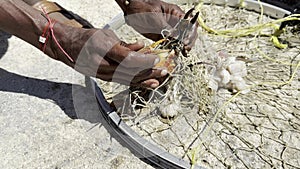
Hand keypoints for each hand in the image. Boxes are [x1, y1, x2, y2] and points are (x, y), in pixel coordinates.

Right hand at [46, 23, 166, 87]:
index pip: (128, 58)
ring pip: (128, 79)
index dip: (144, 60)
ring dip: (145, 80)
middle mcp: (102, 65)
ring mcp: (102, 74)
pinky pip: (123, 82)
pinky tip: (146, 84)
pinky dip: (136, 83)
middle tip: (164, 71)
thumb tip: (141, 48)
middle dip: (149, 72)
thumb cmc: (86, 38)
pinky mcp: (103, 79)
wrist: (66, 48)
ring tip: (159, 79)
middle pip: (130, 71)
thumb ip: (124, 44)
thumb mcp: (105, 35)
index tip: (156, 58)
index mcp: (103, 49)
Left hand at [118, 0, 197, 50]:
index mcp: (175, 14)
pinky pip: (169, 45)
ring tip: (178, 52)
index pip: (189, 23)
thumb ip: (165, 27)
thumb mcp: (154, 16)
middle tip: (183, 48)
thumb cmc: (141, 7)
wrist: (130, 10)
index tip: (185, 41)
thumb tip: (174, 36)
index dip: (190, 33)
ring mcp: (169, 31)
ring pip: (180, 41)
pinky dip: (171, 50)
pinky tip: (171, 53)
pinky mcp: (162, 37)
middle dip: (187, 42)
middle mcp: (174, 23)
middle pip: (187, 33)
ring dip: (180, 47)